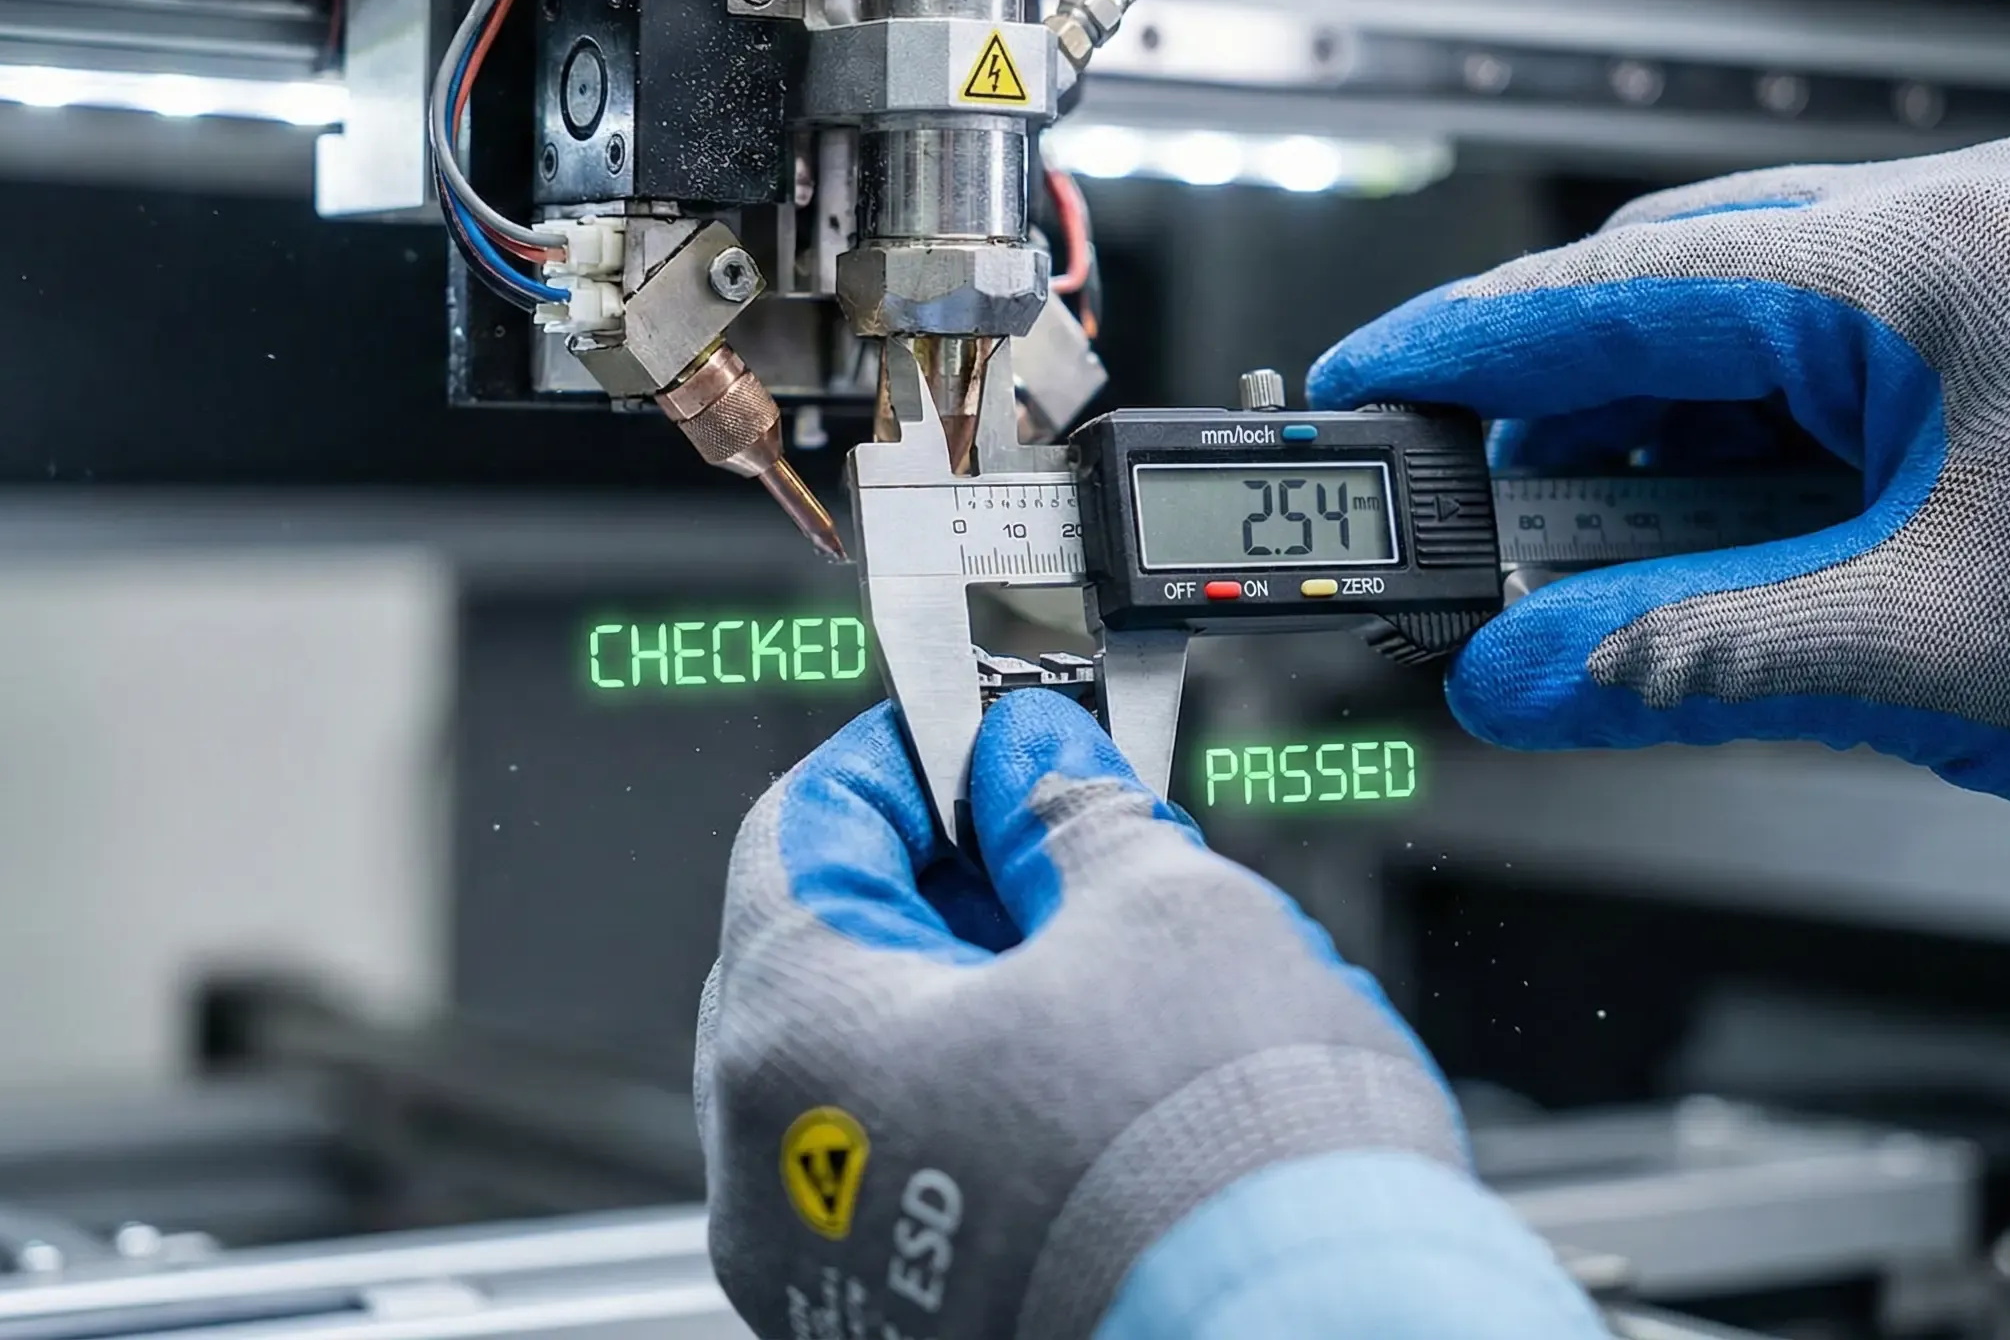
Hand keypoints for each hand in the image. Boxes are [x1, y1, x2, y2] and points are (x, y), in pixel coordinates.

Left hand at [696, 693, 1578, 1339]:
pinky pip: (924, 1179)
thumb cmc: (1231, 1172)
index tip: (988, 728)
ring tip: (1125, 966)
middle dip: (956, 880)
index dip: (908, 754)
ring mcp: (838, 1274)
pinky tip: (1115, 1083)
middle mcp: (778, 1176)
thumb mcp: (1165, 909)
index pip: (804, 829)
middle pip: (835, 958)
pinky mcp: (914, 1329)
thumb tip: (1034, 759)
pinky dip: (998, 1110)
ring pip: (885, 1078)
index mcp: (799, 1039)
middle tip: (1069, 833)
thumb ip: (1067, 809)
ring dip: (987, 997)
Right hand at [1308, 136, 2009, 841]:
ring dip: (1652, 434)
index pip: (1633, 287)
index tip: (1371, 382)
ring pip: (1747, 324)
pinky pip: (1827, 357)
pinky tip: (1702, 528)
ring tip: (1585, 548)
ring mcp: (2003, 268)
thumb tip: (1517, 674)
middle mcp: (1973, 227)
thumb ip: (1675, 656)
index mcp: (1940, 260)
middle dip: (1558, 406)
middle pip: (1678, 288)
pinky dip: (1743, 444)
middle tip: (1467, 504)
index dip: (1475, 345)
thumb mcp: (1901, 651)